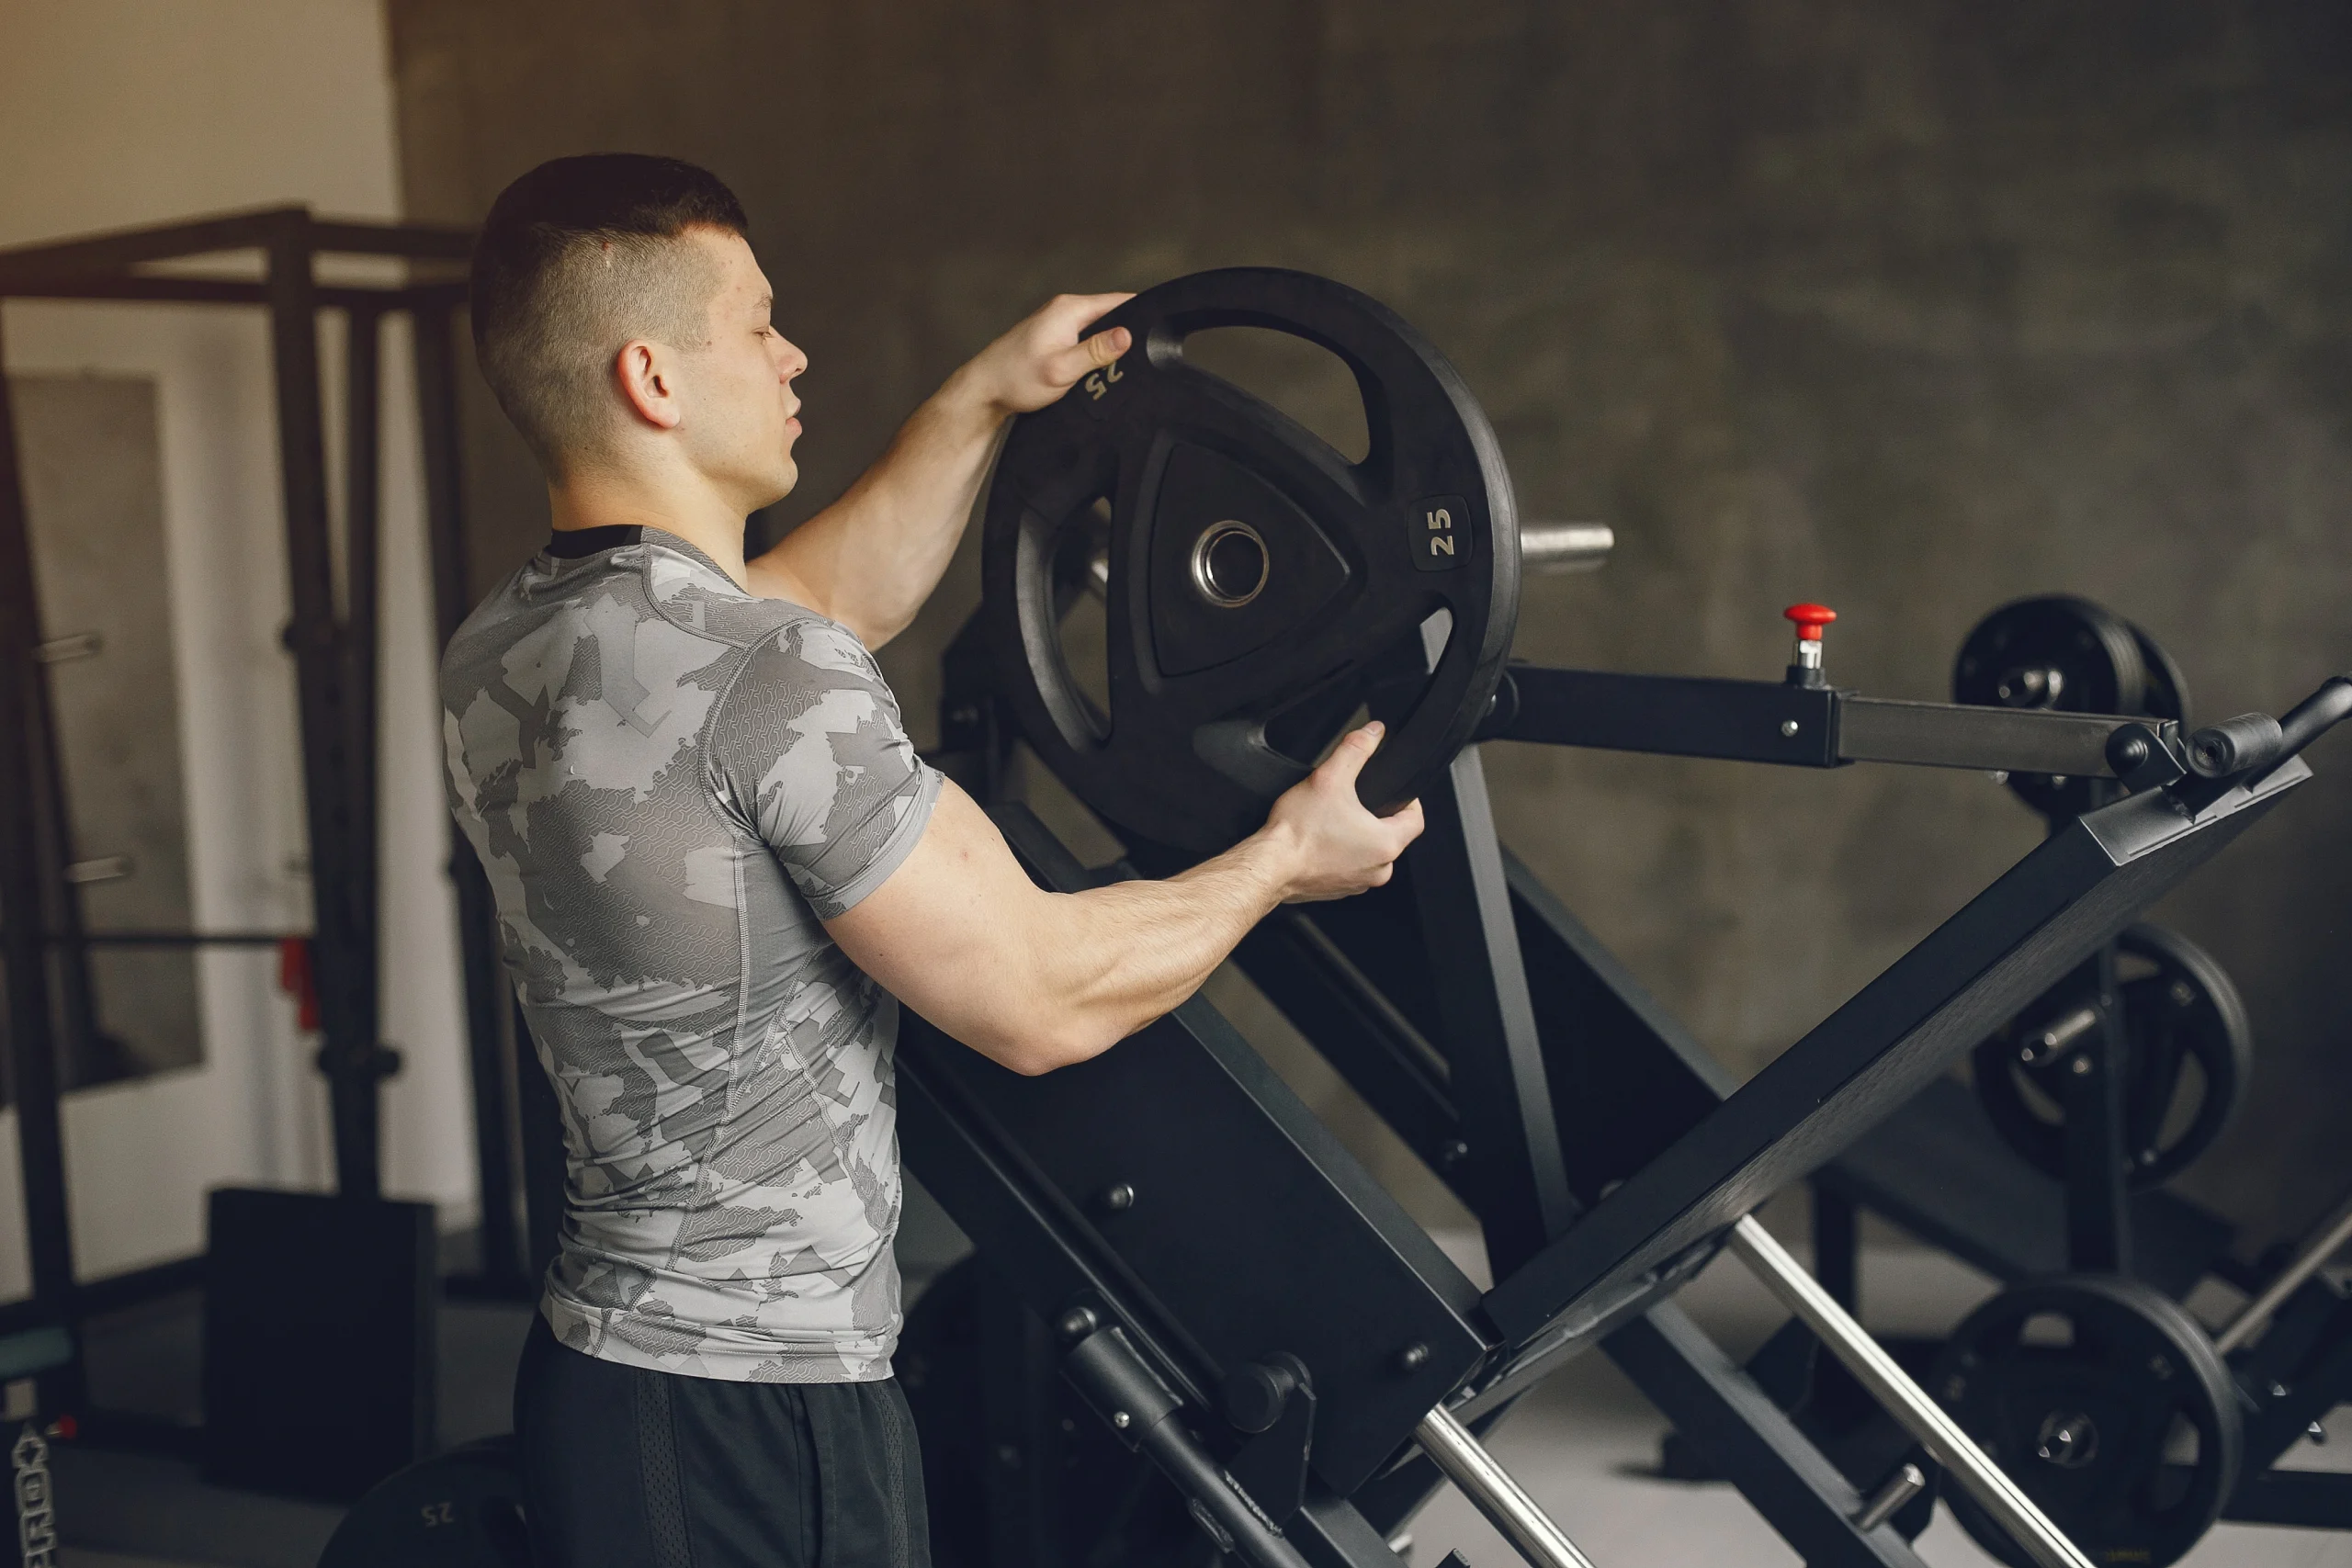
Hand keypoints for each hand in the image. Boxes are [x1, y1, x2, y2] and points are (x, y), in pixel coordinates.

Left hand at [957, 293, 1134, 416]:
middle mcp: (1064, 310)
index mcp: (1069, 309)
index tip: (1159, 330)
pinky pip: (1085, 339)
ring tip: (1118, 368)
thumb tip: (1127, 335)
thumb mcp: (1062, 368)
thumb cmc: (1016, 378)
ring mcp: (1058, 323)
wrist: (985, 389)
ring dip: (1110, 346)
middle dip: (1127, 334)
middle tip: (1140, 360)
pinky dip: (1095, 353)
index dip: (1142, 313)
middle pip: (1111, 315)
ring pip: (1098, 329)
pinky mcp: (1054, 337)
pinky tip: (1096, 371)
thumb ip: (1096, 351)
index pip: (1119, 301)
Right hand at [1261, 723, 1425, 902]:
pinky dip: (1339, 855)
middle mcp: (1378, 870)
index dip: (1409, 801)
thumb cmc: (1298, 833)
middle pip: (1391, 836)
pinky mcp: (1337, 890)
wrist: (1268, 866)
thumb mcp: (1329, 777)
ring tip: (1333, 821)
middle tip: (1354, 801)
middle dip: (1376, 817)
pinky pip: (1348, 868)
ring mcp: (1358, 883)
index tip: (1396, 792)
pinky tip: (1320, 841)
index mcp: (1386, 844)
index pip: (1415, 820)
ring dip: (1357, 837)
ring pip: (1368, 854)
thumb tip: (1373, 732)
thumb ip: (1355, 749)